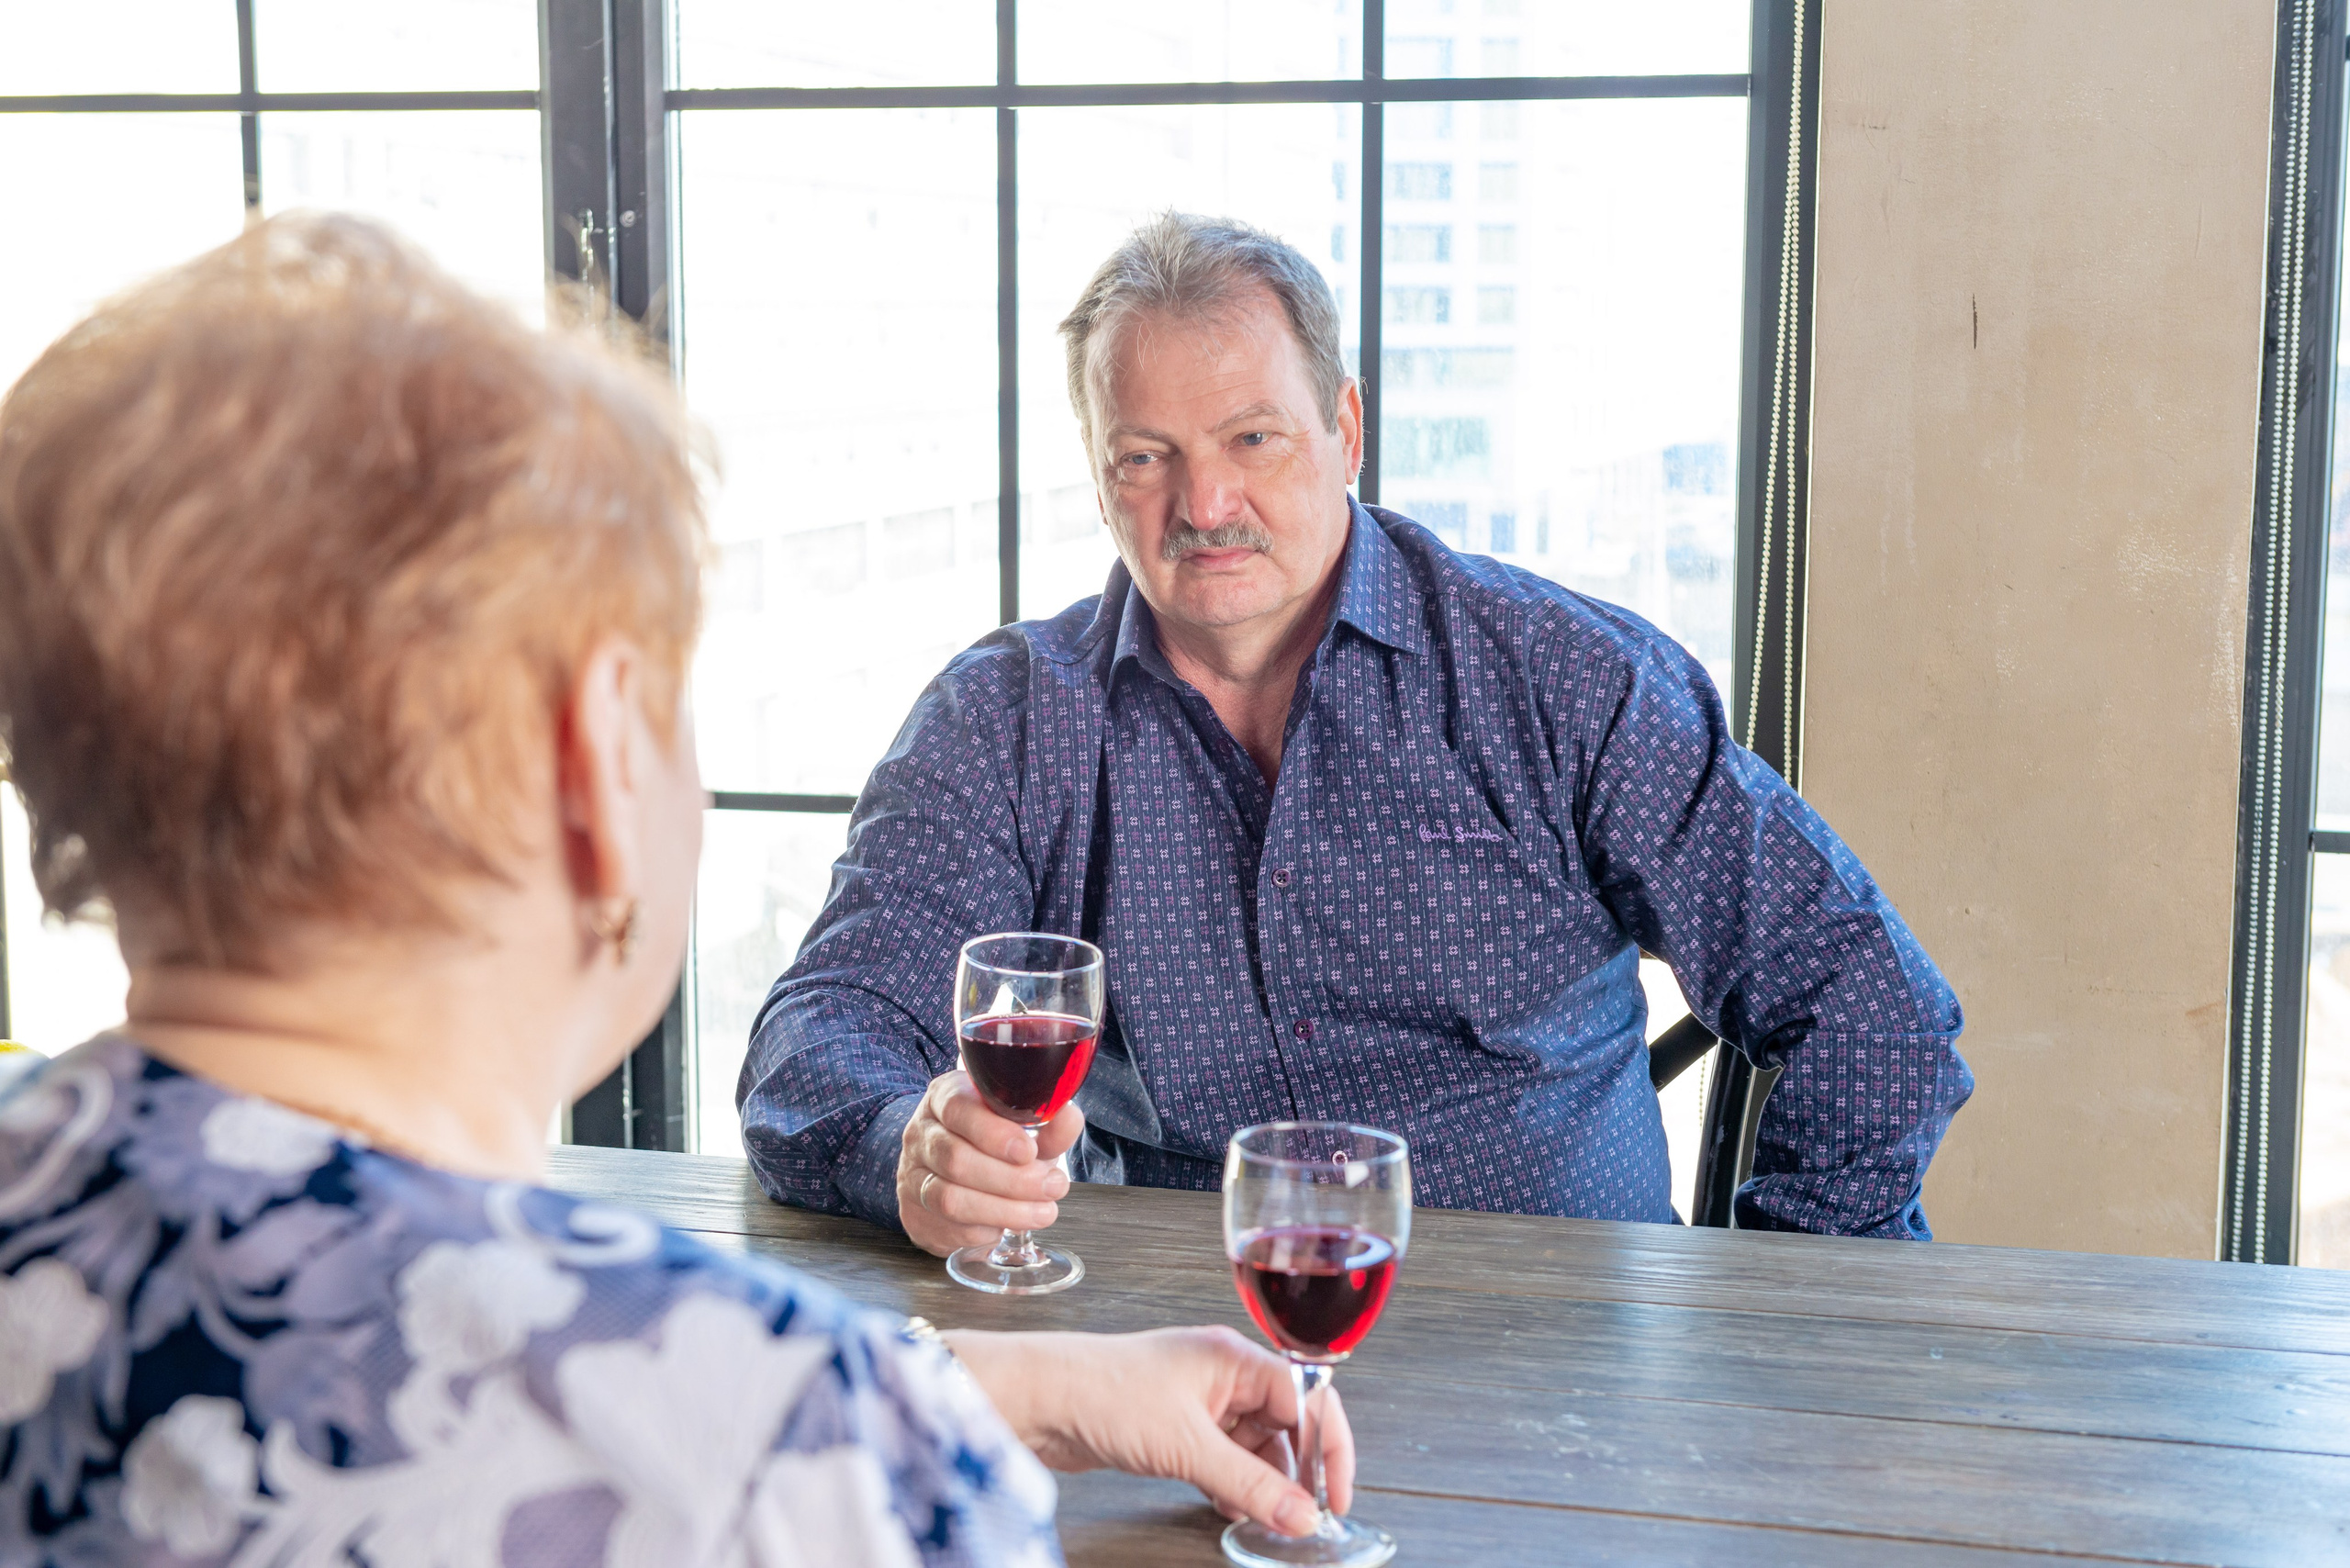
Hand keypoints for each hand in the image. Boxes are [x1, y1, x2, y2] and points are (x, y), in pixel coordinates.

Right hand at [896, 1070, 1085, 1256]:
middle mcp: (921, 1134)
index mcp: (945, 1098)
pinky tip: (1009, 1224)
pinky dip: (987, 1229)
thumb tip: (1069, 1116)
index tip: (1029, 1151)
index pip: (959, 1109)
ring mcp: (912, 1176)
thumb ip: (1046, 1126)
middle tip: (1052, 1187)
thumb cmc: (991, 1144)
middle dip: (1011, 1179)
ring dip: (1004, 1210)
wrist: (948, 1171)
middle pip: (956, 1159)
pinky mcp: (915, 1214)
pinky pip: (950, 1228)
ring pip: (951, 1198)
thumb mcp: (1020, 1128)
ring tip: (1043, 1212)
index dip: (994, 1133)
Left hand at [946, 1326, 1352, 1537]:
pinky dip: (1231, 1482)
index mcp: (1234, 1357)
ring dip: (1261, 1481)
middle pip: (1285, 1423)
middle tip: (1299, 1515)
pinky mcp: (1173, 1424)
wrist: (1036, 1399)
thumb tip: (1300, 1514)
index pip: (1308, 1398)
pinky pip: (1222, 1455)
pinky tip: (1227, 1506)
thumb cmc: (1100, 1393)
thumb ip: (1250, 1485)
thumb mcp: (1187, 1447)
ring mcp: (1196, 1399)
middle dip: (1295, 1470)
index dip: (1329, 1447)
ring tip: (1260, 1516)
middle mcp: (1221, 1373)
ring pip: (1254, 1444)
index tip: (1335, 1496)